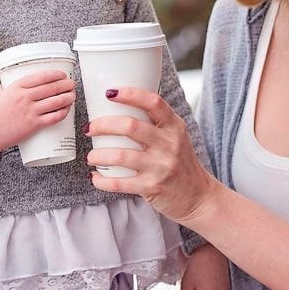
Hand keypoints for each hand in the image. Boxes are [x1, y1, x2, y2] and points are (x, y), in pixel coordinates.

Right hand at [0, 70, 75, 162]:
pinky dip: (63, 112)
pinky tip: (67, 109)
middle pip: (52, 88)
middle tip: (72, 84)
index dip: (56, 74)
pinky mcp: (33, 125)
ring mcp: (30, 112)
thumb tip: (13, 84)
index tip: (63, 74)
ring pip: (56, 102)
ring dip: (68, 97)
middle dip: (66, 84)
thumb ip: (6, 87)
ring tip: (72, 95)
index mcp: (16, 87)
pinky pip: (54, 118)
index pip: (41, 76)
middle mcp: (25, 97)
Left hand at [85, 87, 219, 223]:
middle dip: (103, 125)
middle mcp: (170, 144)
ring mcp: (161, 167)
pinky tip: (95, 177)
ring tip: (90, 156)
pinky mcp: (153, 187)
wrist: (197, 196)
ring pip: (121, 156)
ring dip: (98, 155)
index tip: (109, 93)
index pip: (154, 102)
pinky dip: (102, 180)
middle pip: (130, 126)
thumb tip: (121, 107)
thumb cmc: (180, 163)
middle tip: (90, 129)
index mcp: (175, 127)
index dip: (130, 94)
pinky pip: (120, 183)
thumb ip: (156, 124)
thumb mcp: (176, 138)